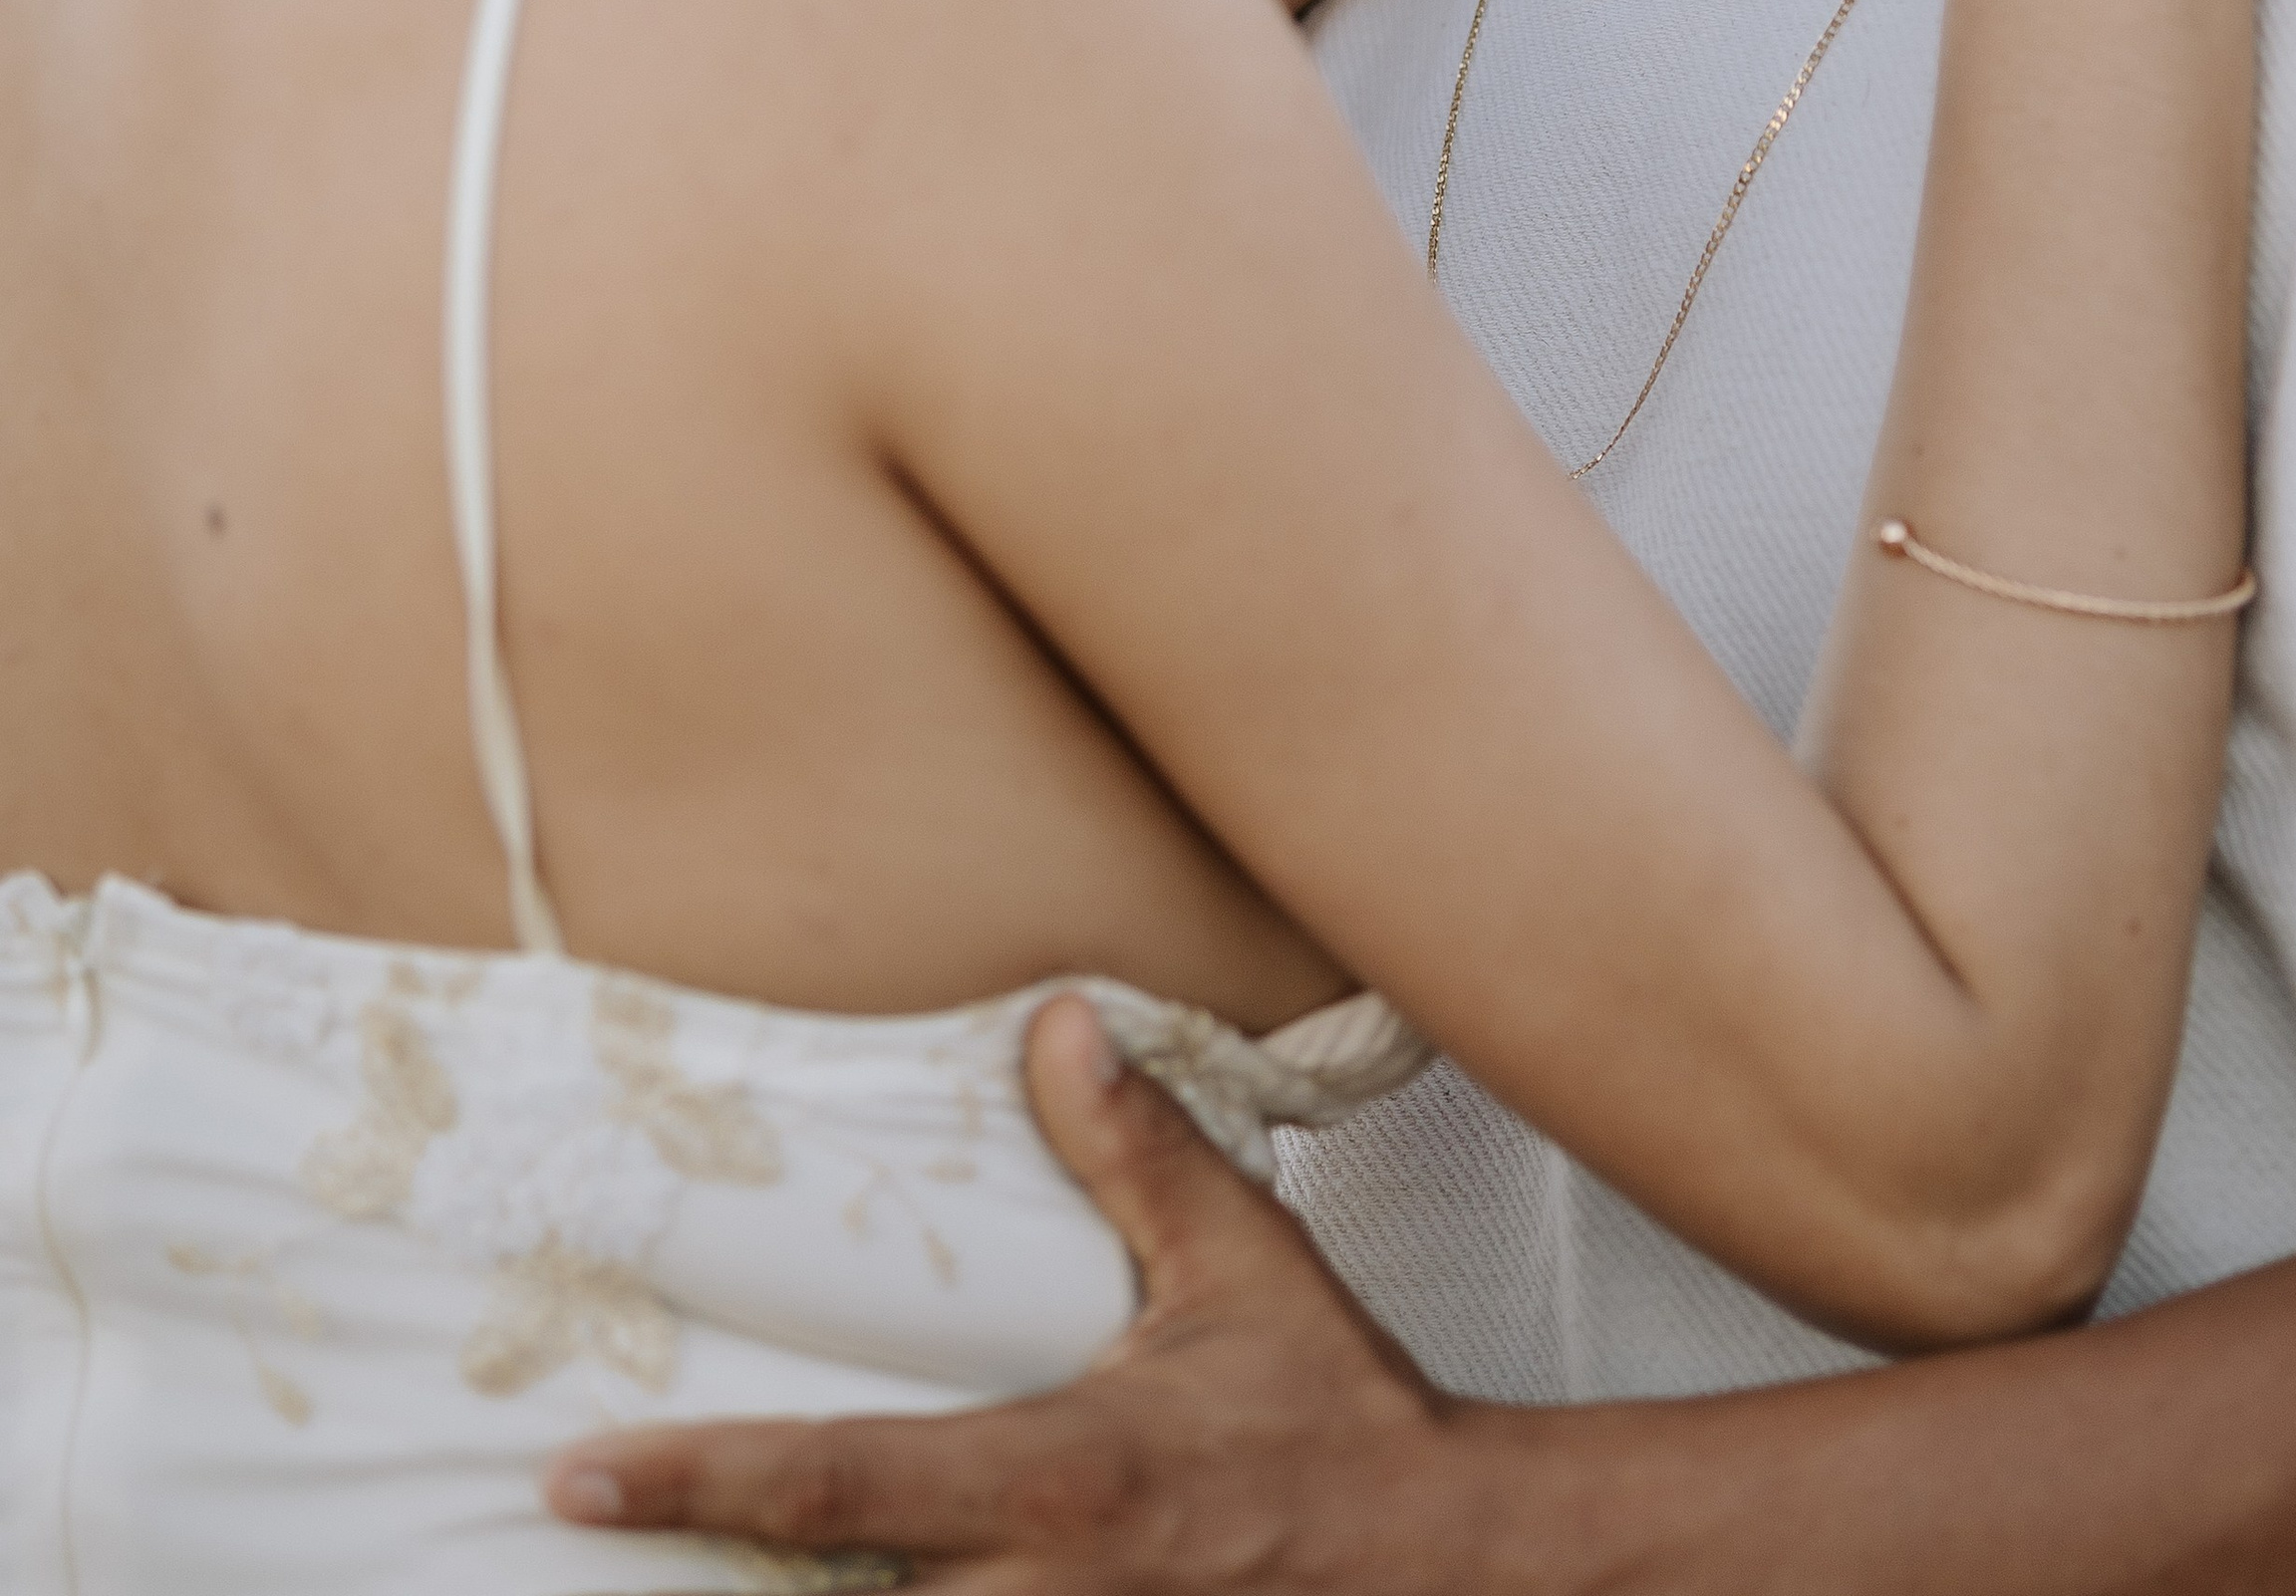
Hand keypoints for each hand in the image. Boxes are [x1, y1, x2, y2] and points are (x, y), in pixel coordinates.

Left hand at [545, 996, 1482, 1591]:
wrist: (1455, 1568)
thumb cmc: (1337, 1413)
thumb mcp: (1243, 1263)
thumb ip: (1137, 1151)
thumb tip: (1058, 1023)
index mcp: (1058, 1478)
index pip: (838, 1480)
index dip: (696, 1482)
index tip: (574, 1474)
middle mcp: (1042, 1594)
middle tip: (576, 1551)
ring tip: (673, 1589)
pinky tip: (863, 1595)